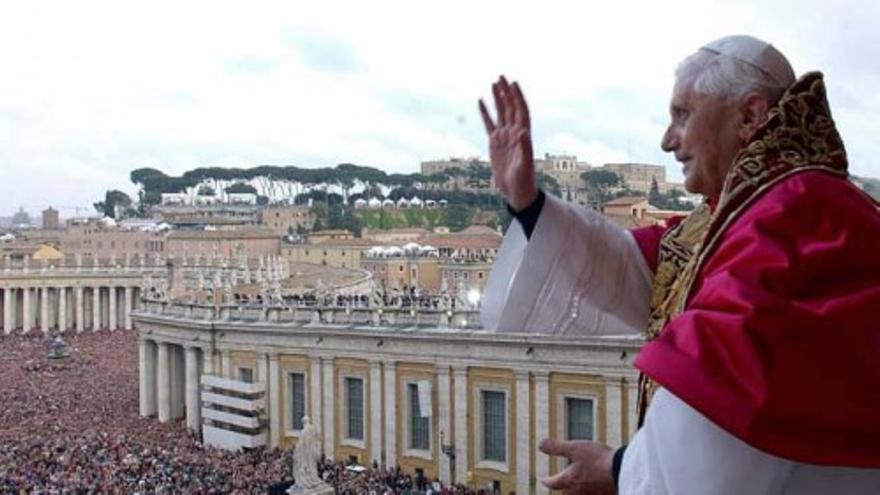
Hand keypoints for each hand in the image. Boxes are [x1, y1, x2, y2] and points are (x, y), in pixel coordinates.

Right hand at [479, 75, 537, 210]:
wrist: (517, 191)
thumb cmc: (524, 180)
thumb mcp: (524, 165)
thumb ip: (525, 148)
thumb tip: (522, 132)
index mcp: (522, 135)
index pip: (520, 111)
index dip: (517, 97)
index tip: (513, 83)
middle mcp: (514, 132)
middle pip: (510, 108)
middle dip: (506, 92)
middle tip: (501, 77)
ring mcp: (504, 137)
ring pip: (500, 112)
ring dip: (498, 98)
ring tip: (493, 83)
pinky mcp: (495, 143)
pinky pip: (489, 124)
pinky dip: (485, 113)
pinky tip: (481, 101)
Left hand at [539, 437, 615, 494]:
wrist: (624, 471)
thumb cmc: (599, 460)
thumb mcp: (576, 448)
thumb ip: (557, 447)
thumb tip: (540, 445)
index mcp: (569, 480)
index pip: (553, 483)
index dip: (547, 480)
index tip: (544, 479)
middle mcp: (579, 492)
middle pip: (566, 494)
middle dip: (563, 489)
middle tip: (561, 484)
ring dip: (577, 491)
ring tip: (577, 486)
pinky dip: (592, 491)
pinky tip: (595, 487)